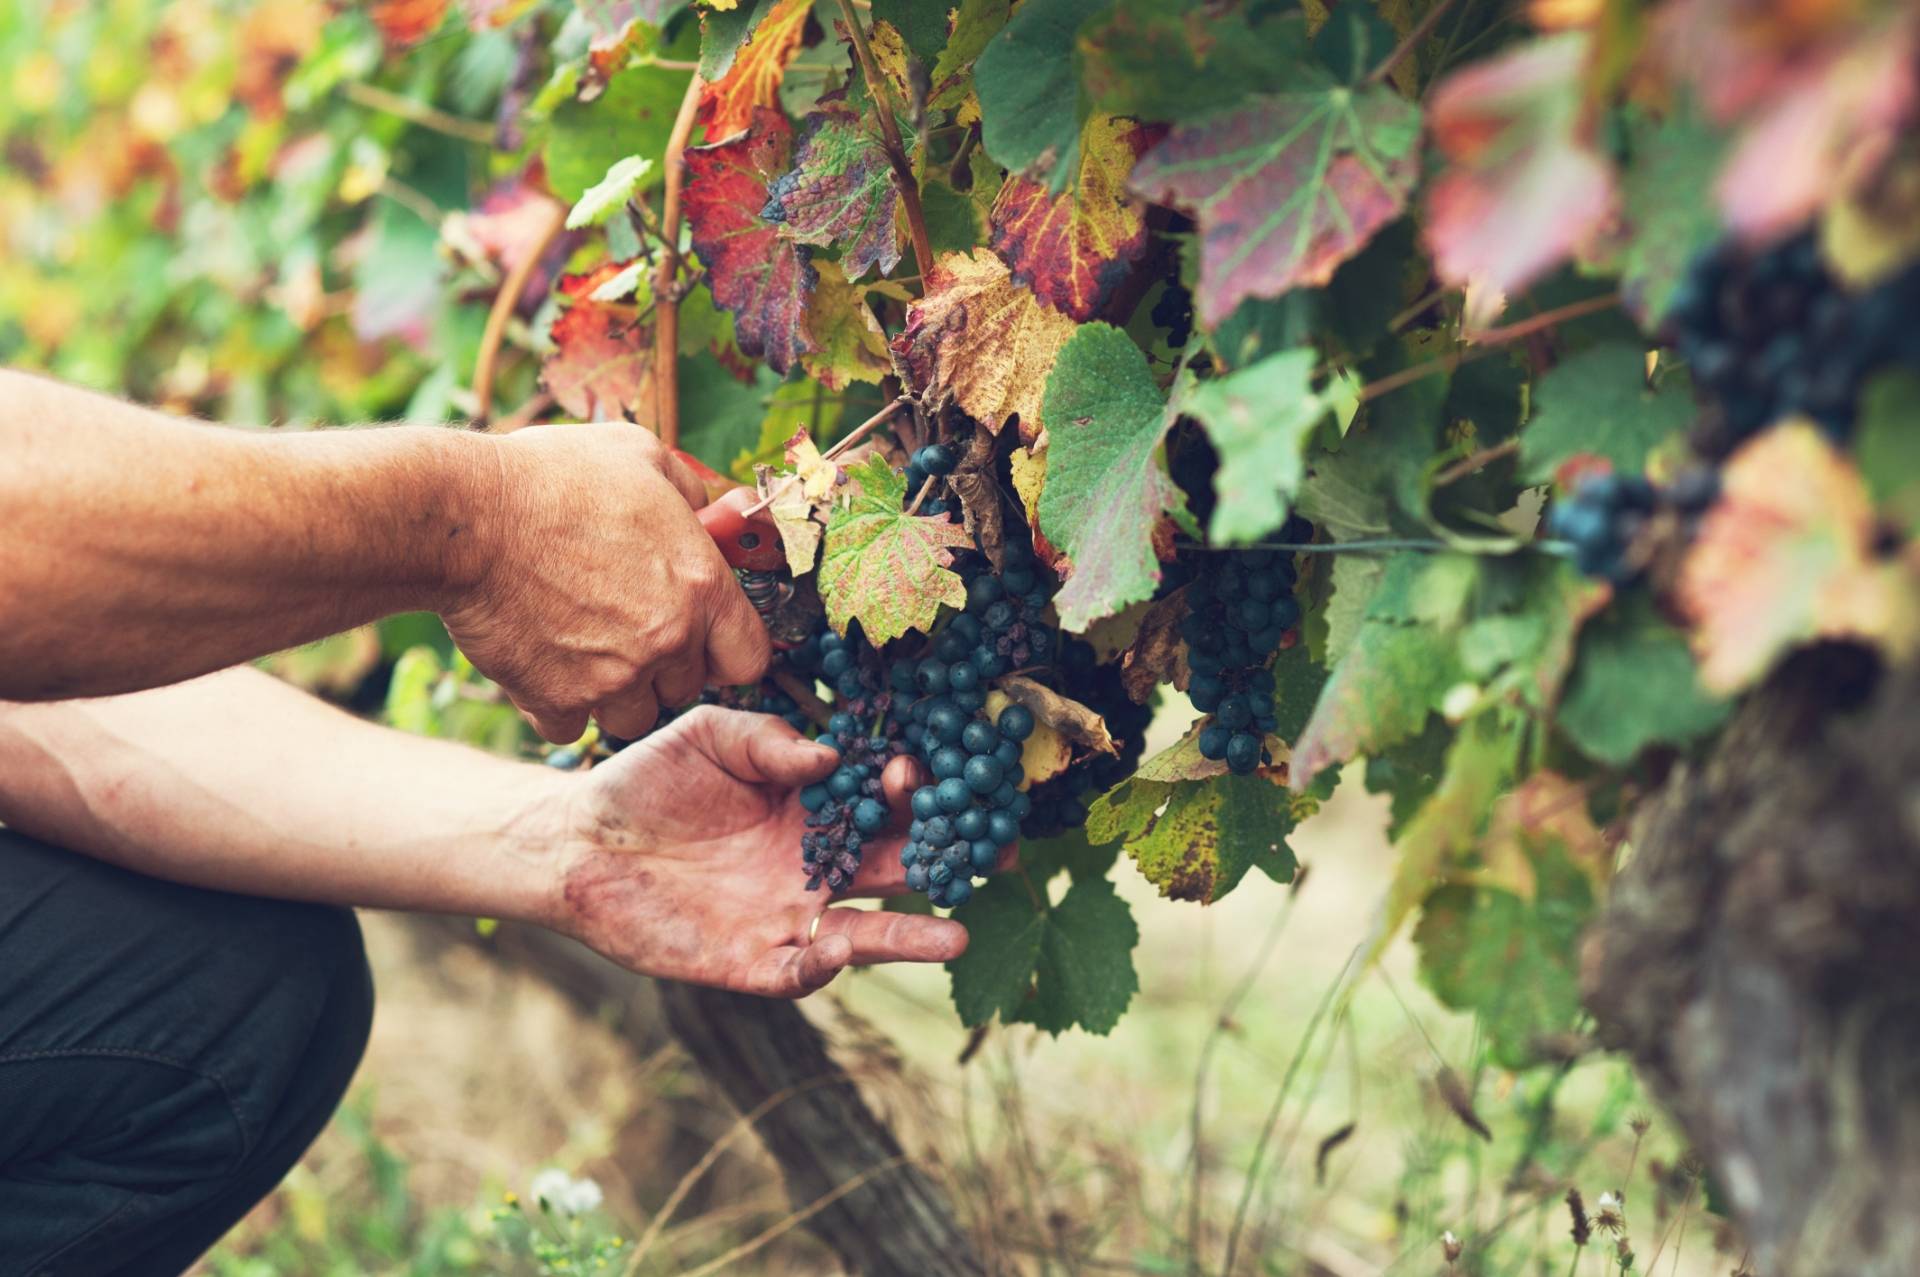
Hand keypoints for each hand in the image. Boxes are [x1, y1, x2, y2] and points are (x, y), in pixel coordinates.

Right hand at [447, 423, 771, 742]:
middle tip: (623, 628)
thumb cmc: (552, 478)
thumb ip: (688, 492)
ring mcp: (612, 678)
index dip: (726, 650)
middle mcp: (667, 640)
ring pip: (633, 717)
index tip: (703, 641)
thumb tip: (707, 511)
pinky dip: (557, 706)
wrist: (467, 517)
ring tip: (581, 648)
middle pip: (686, 687)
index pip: (749, 657)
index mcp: (702, 587)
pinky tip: (543, 666)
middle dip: (662, 666)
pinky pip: (570, 728)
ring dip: (613, 694)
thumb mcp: (640, 456)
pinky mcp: (556, 699)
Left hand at [542, 706, 967, 997]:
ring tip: (958, 930)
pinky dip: (829, 964)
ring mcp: (788, 915)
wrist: (578, 844)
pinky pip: (802, 971)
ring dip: (911, 934)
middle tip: (997, 852)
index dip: (907, 788)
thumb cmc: (647, 779)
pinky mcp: (753, 961)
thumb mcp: (710, 734)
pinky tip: (849, 947)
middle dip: (944, 860)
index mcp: (812, 805)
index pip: (879, 800)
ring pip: (865, 929)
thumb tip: (830, 756)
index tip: (921, 772)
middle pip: (893, 865)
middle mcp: (813, 863)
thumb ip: (770, 742)